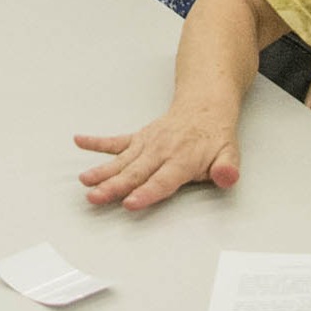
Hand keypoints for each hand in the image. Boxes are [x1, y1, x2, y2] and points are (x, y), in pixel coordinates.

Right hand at [73, 100, 241, 211]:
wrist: (205, 106)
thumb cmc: (215, 137)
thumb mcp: (230, 154)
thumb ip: (227, 169)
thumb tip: (227, 177)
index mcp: (182, 159)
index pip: (162, 181)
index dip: (146, 193)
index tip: (130, 203)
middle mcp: (161, 151)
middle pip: (134, 173)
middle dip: (113, 187)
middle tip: (95, 197)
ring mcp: (147, 143)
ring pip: (122, 160)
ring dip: (102, 170)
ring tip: (85, 180)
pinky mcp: (138, 138)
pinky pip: (115, 141)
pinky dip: (97, 142)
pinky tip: (80, 141)